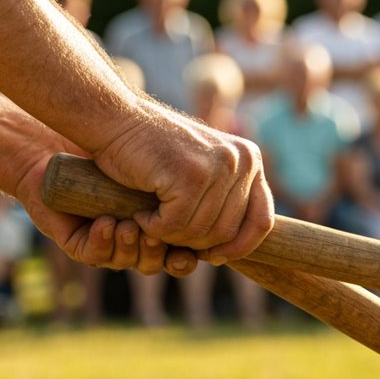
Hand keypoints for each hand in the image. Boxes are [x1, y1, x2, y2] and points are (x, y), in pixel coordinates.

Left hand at [14, 153, 197, 276]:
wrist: (72, 135)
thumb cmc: (125, 146)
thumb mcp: (177, 166)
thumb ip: (207, 186)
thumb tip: (244, 193)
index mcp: (163, 228)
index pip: (187, 254)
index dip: (197, 252)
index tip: (202, 240)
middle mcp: (139, 241)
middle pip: (162, 261)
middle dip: (167, 245)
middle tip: (164, 226)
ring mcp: (111, 244)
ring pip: (131, 263)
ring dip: (133, 246)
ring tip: (130, 224)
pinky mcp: (79, 243)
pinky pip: (94, 254)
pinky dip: (102, 242)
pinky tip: (105, 224)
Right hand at [91, 99, 273, 264]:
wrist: (118, 123)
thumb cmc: (155, 154)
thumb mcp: (203, 171)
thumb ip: (226, 198)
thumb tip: (238, 247)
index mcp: (251, 159)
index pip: (261, 220)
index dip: (238, 247)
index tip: (212, 256)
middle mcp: (243, 159)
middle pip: (228, 232)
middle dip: (195, 242)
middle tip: (167, 231)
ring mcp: (219, 165)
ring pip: (201, 232)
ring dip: (170, 236)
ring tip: (150, 219)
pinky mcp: (191, 174)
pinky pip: (176, 225)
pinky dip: (154, 229)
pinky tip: (141, 215)